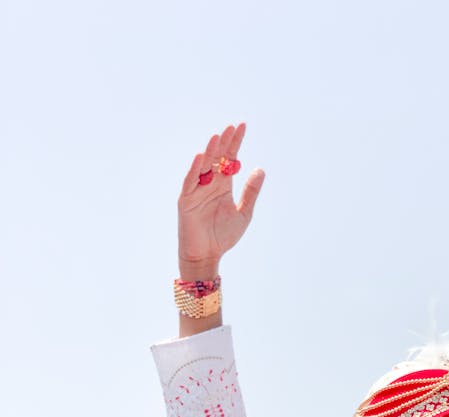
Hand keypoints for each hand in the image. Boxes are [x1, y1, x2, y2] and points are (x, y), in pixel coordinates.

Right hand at [178, 123, 264, 278]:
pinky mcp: (186, 200)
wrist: (207, 255)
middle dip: (224, 143)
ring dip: (210, 152)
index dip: (235, 142)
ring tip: (218, 137)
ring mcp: (196, 190)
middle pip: (216, 158)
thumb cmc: (223, 236)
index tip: (242, 126)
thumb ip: (250, 192)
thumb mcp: (243, 213)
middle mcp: (209, 184)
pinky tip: (201, 157)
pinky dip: (195, 170)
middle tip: (232, 127)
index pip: (229, 158)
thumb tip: (260, 170)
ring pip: (203, 166)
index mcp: (223, 185)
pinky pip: (190, 182)